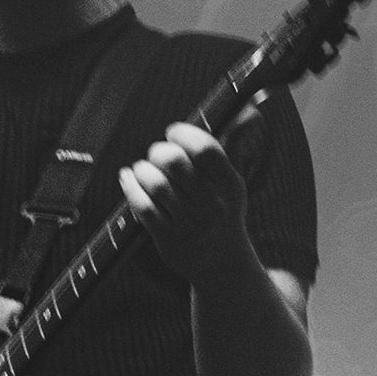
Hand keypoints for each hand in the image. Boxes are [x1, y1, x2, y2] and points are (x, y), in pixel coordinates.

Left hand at [118, 114, 257, 284]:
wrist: (223, 264)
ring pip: (156, 184)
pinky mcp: (170, 239)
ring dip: (142, 170)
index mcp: (229, 183)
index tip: (174, 133)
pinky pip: (143, 208)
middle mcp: (212, 203)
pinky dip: (130, 188)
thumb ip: (233, 146)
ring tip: (141, 168)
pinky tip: (128, 179)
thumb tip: (248, 111)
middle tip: (156, 154)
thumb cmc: (223, 212)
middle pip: (175, 163)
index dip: (183, 134)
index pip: (205, 149)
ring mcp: (191, 223)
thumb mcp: (233, 182)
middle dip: (158, 151)